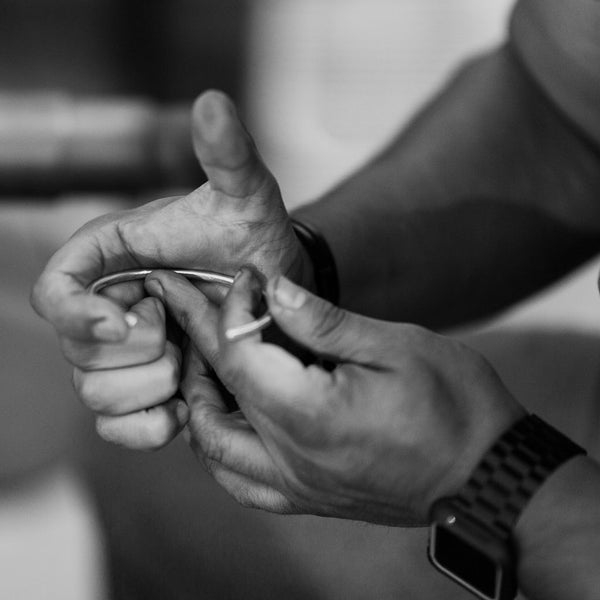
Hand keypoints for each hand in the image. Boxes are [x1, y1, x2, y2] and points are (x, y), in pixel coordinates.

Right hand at [31, 90, 310, 448]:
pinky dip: (146, 427)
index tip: (125, 325)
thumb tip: (214, 102)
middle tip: (187, 335)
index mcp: (113, 259)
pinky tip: (184, 409)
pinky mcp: (145, 387)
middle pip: (75, 350)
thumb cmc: (257, 243)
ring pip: (95, 393)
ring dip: (147, 388)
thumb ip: (230, 157)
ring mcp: (124, 353)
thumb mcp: (250, 199)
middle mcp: (108, 306)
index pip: (56, 288)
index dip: (75, 312)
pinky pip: (117, 426)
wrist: (279, 294)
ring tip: (194, 364)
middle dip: (135, 352)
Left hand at [148, 268, 524, 524]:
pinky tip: (230, 413)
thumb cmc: (454, 404)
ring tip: (206, 355)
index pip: (237, 356)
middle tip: (187, 306)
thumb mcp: (395, 345)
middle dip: (195, 344)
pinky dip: (220, 442)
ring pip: (213, 447)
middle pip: (212, 399)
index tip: (241, 280)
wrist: (488, 474)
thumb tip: (272, 288)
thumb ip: (322, 320)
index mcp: (311, 416)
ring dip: (200, 396)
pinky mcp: (307, 498)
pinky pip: (239, 478)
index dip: (228, 310)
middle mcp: (291, 460)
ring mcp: (296, 488)